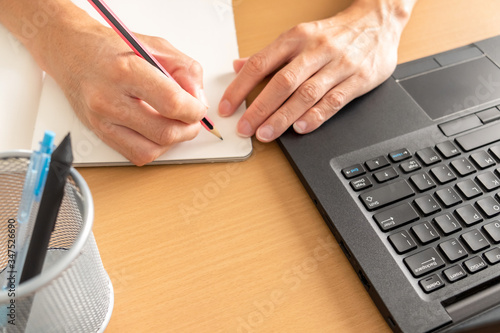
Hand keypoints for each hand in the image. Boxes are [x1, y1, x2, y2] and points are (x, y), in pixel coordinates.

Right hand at [22, 5, 207, 165]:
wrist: (71, 52)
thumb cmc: (111, 47)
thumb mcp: (155, 46)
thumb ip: (184, 70)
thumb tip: (198, 99)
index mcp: (126, 71)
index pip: (172, 103)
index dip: (194, 111)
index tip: (198, 107)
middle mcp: (109, 99)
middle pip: (164, 132)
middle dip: (188, 130)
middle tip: (191, 119)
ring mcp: (102, 120)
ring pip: (150, 151)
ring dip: (172, 143)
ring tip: (174, 125)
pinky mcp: (99, 132)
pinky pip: (135, 156)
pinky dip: (153, 148)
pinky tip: (156, 132)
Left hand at [218, 0, 414, 141]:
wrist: (378, 21)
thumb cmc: (334, 33)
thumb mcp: (299, 35)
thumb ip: (269, 54)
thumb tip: (238, 66)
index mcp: (296, 37)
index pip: (261, 63)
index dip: (240, 87)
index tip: (227, 107)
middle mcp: (316, 50)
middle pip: (282, 82)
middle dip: (260, 108)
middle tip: (245, 128)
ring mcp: (338, 65)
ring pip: (306, 94)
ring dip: (283, 117)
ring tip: (266, 134)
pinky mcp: (358, 79)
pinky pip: (334, 101)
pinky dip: (316, 117)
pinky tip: (301, 129)